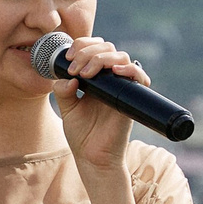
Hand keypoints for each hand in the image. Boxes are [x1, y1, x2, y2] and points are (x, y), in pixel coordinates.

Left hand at [50, 35, 148, 169]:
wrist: (93, 157)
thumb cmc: (82, 135)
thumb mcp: (67, 109)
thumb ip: (63, 92)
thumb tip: (67, 78)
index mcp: (94, 78)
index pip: (94, 48)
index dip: (83, 45)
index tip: (69, 57)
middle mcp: (110, 79)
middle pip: (107, 48)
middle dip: (88, 52)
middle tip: (75, 69)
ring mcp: (121, 87)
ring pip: (121, 57)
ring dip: (102, 58)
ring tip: (86, 73)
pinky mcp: (131, 99)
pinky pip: (139, 77)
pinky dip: (129, 70)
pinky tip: (114, 71)